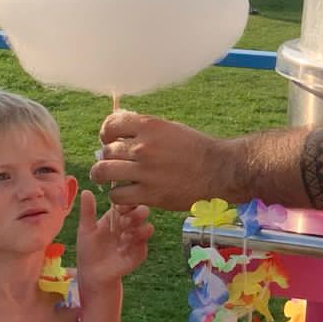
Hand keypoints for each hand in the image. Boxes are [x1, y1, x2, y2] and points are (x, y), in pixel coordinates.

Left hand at [74, 191, 152, 284]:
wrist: (93, 274)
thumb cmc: (88, 250)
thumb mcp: (86, 229)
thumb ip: (88, 211)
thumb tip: (86, 190)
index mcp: (116, 217)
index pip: (127, 204)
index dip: (126, 203)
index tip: (121, 206)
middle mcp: (129, 226)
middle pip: (141, 213)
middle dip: (137, 214)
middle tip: (126, 220)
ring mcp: (136, 240)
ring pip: (147, 228)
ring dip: (139, 228)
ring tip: (127, 233)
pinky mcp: (139, 253)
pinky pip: (144, 244)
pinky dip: (138, 242)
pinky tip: (127, 244)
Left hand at [92, 111, 222, 211]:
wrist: (220, 170)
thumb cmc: (197, 148)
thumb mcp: (171, 128)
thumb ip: (145, 129)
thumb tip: (119, 128)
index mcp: (150, 126)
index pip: (111, 125)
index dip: (106, 133)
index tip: (109, 140)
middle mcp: (143, 147)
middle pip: (106, 151)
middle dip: (107, 157)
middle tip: (115, 163)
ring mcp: (144, 172)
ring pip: (103, 172)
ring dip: (103, 176)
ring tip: (110, 179)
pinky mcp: (149, 194)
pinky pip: (117, 196)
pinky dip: (118, 196)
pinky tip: (127, 194)